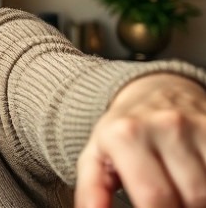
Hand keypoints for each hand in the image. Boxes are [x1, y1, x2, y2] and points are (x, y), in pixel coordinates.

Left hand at [75, 73, 205, 206]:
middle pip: (191, 197)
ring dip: (200, 202)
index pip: (154, 197)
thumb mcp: (95, 156)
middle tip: (168, 204)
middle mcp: (165, 125)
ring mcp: (197, 125)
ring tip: (182, 196)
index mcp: (126, 135)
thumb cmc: (123, 130)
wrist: (153, 89)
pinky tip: (196, 183)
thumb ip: (90, 189)